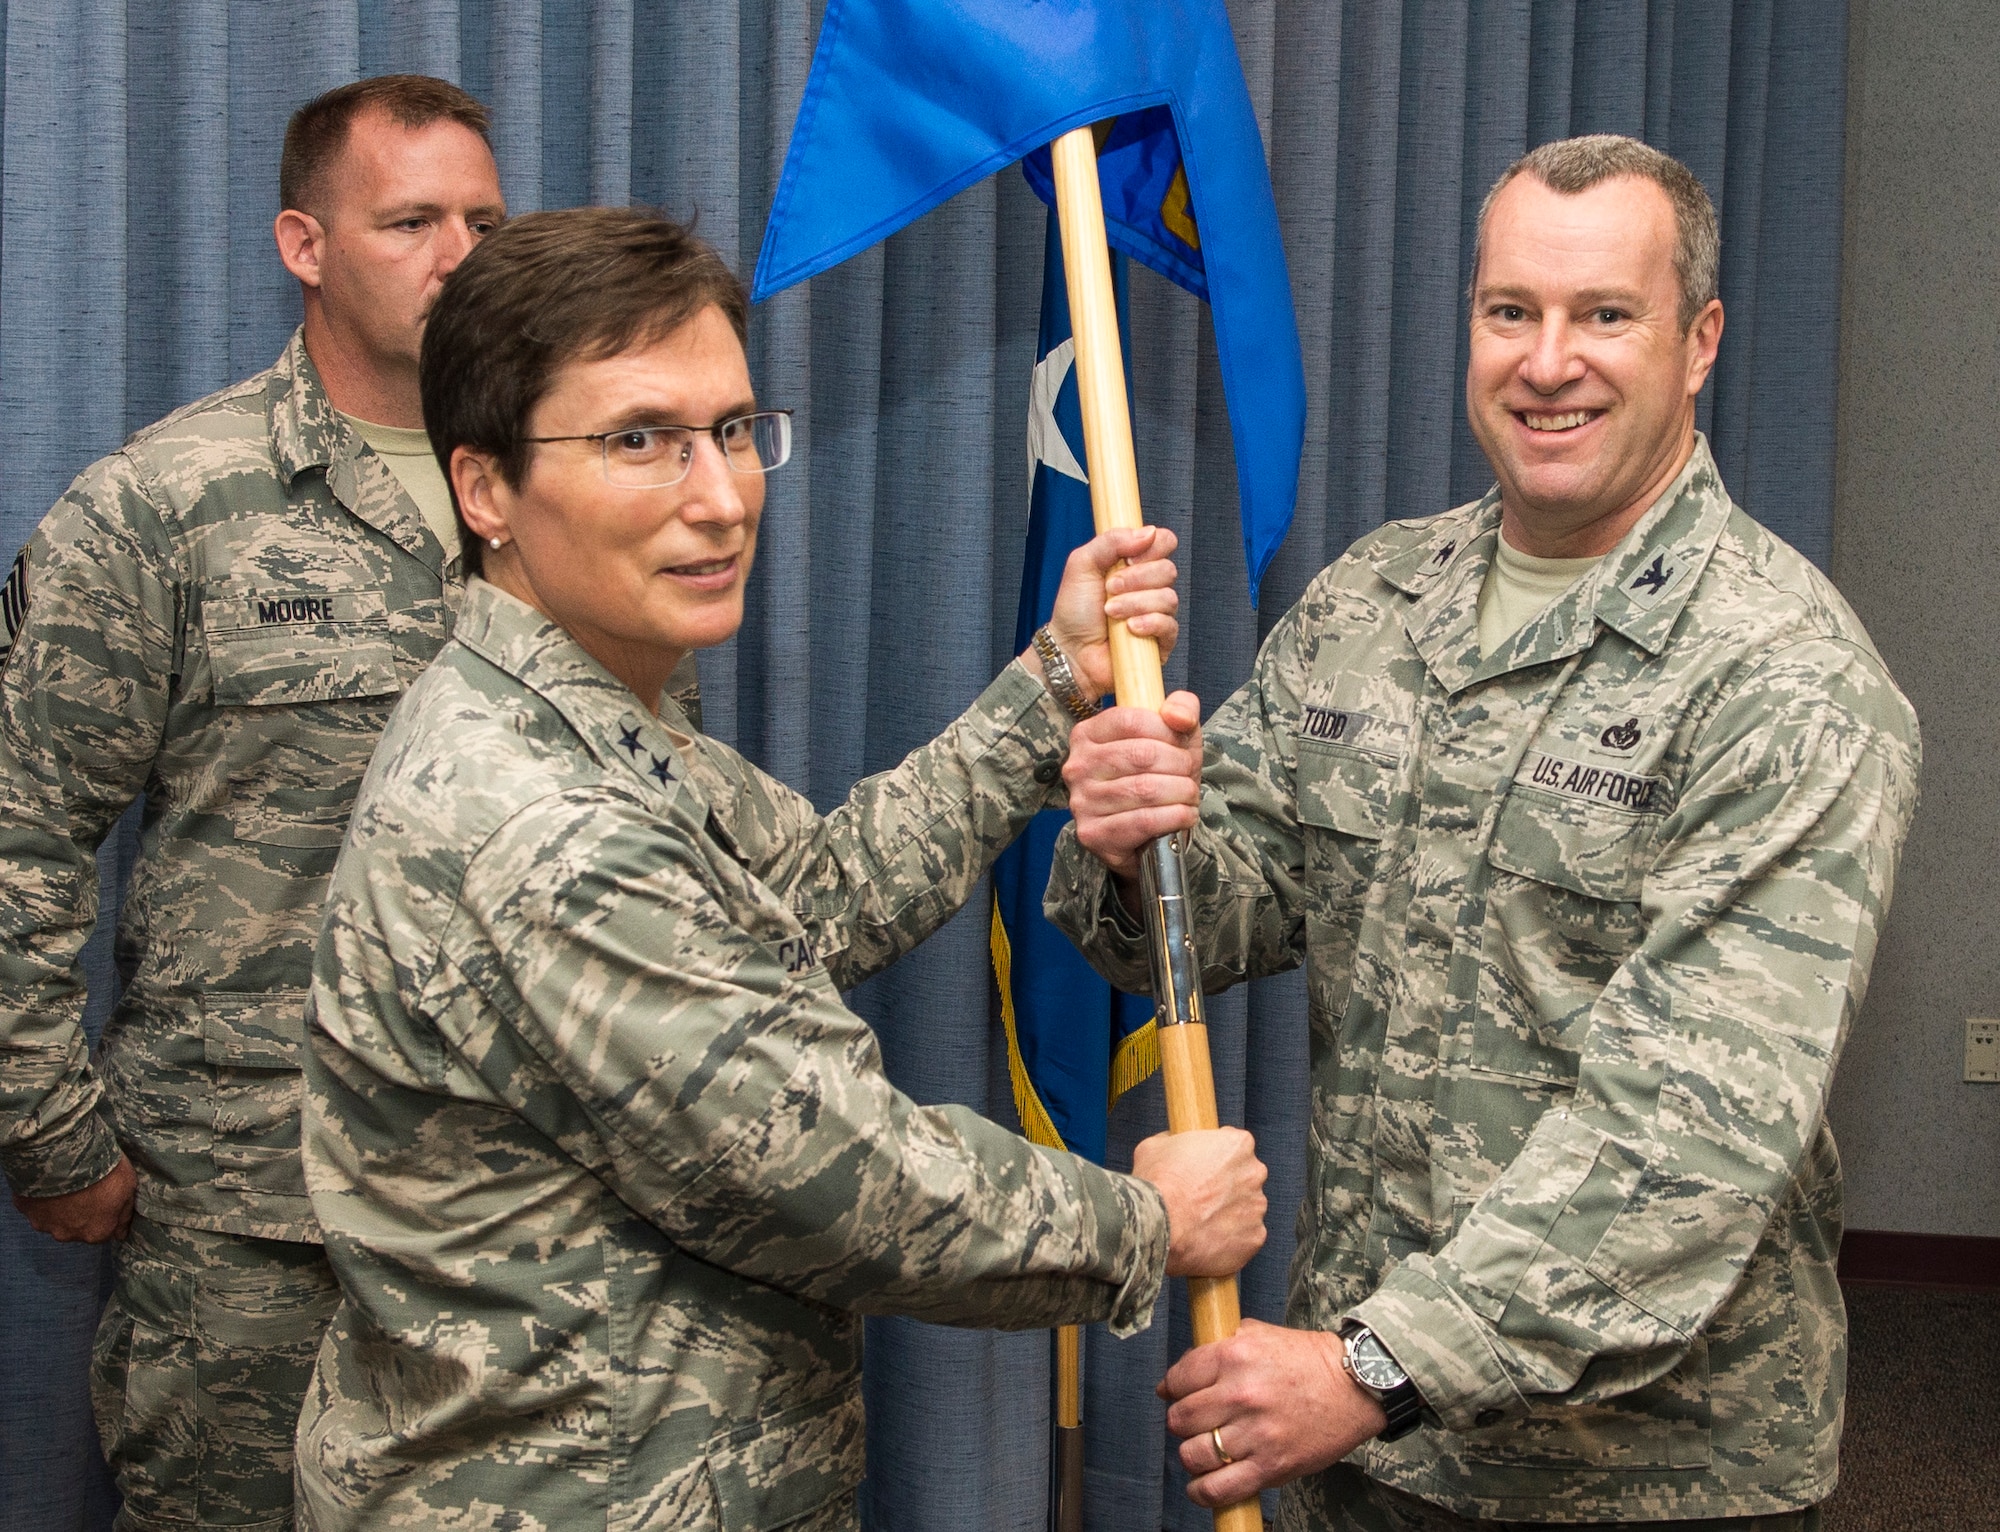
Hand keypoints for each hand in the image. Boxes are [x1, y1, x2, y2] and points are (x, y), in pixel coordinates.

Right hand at [12, 1153, 136, 1242]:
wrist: (66, 1154)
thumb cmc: (102, 1171)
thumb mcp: (128, 1188)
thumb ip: (124, 1212)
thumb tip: (122, 1231)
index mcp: (97, 1232)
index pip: (105, 1231)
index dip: (107, 1215)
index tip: (106, 1201)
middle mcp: (69, 1234)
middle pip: (78, 1227)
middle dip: (83, 1212)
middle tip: (86, 1189)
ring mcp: (44, 1223)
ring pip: (55, 1218)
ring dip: (60, 1206)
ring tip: (67, 1184)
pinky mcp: (26, 1209)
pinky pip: (35, 1205)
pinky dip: (41, 1196)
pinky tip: (49, 1181)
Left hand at [1038, 526, 1179, 698]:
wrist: (1069, 650)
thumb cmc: (1074, 611)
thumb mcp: (1082, 563)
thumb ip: (1111, 541)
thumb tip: (1148, 532)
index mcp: (1135, 564)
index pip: (1164, 542)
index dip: (1152, 546)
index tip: (1128, 558)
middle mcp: (1149, 587)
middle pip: (1168, 569)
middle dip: (1136, 579)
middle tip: (1110, 588)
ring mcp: (1157, 614)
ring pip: (1168, 598)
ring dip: (1135, 603)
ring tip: (1110, 612)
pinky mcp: (1161, 641)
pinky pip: (1169, 626)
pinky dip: (1148, 623)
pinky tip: (1129, 629)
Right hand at [1065, 690, 1202, 882]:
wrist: (1149, 834)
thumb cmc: (1159, 777)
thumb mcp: (1174, 736)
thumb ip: (1181, 709)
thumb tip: (1177, 716)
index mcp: (1087, 734)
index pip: (1131, 720)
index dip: (1167, 732)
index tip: (1182, 746)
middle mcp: (1077, 767)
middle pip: (1142, 754)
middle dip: (1180, 765)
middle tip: (1189, 775)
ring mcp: (1081, 802)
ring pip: (1146, 789)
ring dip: (1181, 793)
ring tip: (1188, 796)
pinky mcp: (1093, 834)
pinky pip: (1144, 821)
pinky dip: (1176, 816)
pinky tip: (1185, 815)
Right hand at [1132, 1127, 1266, 1276]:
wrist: (1157, 1226)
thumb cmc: (1157, 1184)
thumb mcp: (1156, 1146)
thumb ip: (1175, 1143)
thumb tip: (1172, 1145)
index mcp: (1238, 1145)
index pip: (1236, 1145)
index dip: (1217, 1156)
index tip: (1203, 1167)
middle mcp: (1254, 1174)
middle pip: (1245, 1176)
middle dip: (1227, 1185)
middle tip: (1200, 1195)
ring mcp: (1256, 1208)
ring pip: (1246, 1208)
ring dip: (1229, 1213)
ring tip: (1200, 1221)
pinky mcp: (1254, 1238)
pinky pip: (1246, 1236)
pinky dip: (1230, 1239)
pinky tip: (1207, 1238)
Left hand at [1159, 1319, 1387, 1506]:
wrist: (1355, 1386)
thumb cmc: (1308, 1360)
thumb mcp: (1259, 1335)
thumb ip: (1218, 1347)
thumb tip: (1178, 1376)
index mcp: (1235, 1356)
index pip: (1178, 1380)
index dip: (1173, 1389)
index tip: (1177, 1395)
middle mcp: (1241, 1394)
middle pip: (1180, 1419)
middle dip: (1182, 1422)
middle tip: (1196, 1422)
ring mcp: (1256, 1433)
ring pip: (1193, 1455)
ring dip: (1193, 1455)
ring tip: (1204, 1449)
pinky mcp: (1271, 1466)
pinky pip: (1218, 1489)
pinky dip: (1201, 1492)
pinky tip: (1202, 1484)